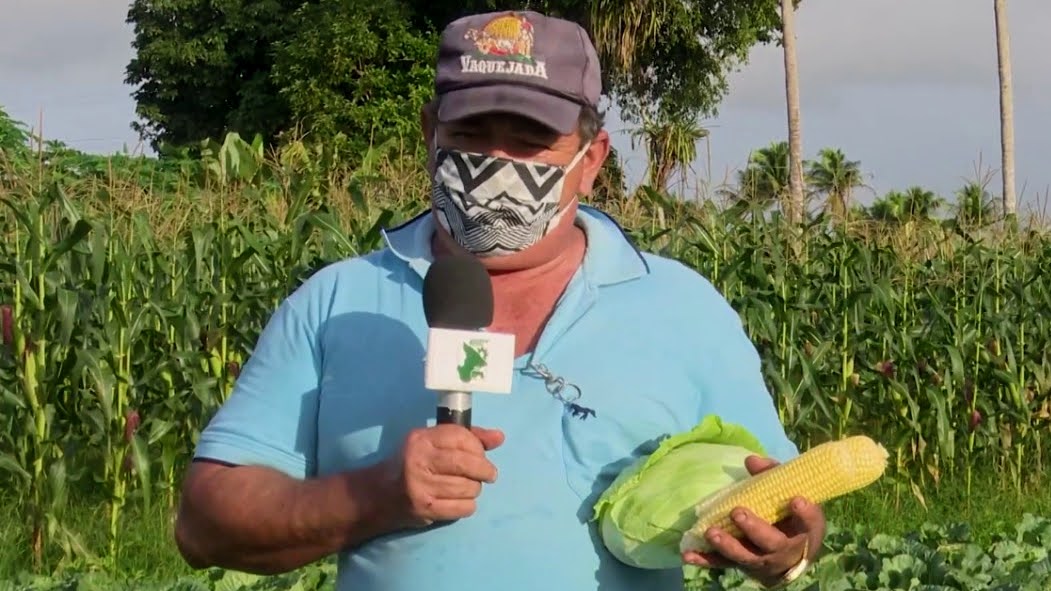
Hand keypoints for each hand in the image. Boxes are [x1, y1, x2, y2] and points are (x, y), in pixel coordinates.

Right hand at [382, 424, 504, 527]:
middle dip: (485, 470)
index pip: (460, 437)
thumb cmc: (411, 464)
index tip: (482, 455)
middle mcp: (418, 460)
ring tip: (469, 487)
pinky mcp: (424, 508)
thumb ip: (466, 438)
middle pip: (466, 463)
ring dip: (475, 489)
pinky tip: (461, 501)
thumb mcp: (432, 443)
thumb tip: (499, 437)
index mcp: (420, 439)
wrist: (378, 495)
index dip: (478, 446)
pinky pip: (462, 508)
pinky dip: (468, 505)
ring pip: (468, 487)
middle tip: (489, 474)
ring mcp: (420, 486)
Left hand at [682, 455, 825, 586]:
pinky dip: (705, 560)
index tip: (796, 500)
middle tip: (737, 513)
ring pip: (746, 557)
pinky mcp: (743, 566)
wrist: (791, 555)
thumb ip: (773, 475)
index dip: (805, 514)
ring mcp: (763, 561)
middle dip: (754, 529)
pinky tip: (688, 556)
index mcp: (803, 530)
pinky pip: (724, 564)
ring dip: (728, 546)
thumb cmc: (791, 516)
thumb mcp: (792, 494)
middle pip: (771, 543)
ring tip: (711, 532)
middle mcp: (785, 550)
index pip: (810, 523)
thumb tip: (751, 460)